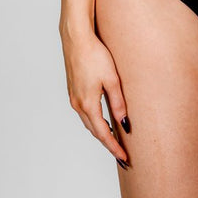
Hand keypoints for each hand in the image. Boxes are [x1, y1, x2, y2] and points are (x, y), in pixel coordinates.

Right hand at [60, 26, 131, 168]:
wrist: (76, 38)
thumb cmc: (95, 55)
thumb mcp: (112, 79)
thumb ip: (118, 103)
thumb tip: (125, 123)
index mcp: (88, 104)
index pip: (103, 134)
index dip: (114, 147)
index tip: (124, 159)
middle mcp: (78, 104)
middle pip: (94, 131)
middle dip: (107, 143)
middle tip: (122, 154)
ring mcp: (73, 97)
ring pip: (88, 122)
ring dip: (100, 132)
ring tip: (114, 139)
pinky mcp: (73, 90)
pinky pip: (84, 112)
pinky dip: (94, 120)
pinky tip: (101, 118)